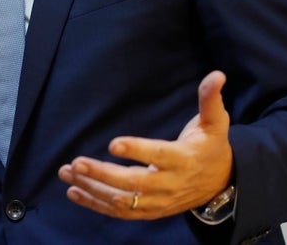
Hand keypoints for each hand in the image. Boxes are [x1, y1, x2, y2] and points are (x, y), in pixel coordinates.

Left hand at [58, 70, 233, 220]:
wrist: (219, 183)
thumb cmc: (211, 146)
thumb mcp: (216, 122)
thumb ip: (211, 99)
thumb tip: (217, 75)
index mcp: (185, 159)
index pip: (159, 155)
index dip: (137, 151)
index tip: (113, 143)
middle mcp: (169, 184)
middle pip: (133, 183)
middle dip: (102, 174)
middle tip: (77, 162)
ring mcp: (158, 201)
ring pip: (121, 200)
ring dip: (92, 188)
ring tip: (67, 172)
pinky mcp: (149, 211)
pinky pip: (119, 212)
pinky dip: (95, 204)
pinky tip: (75, 191)